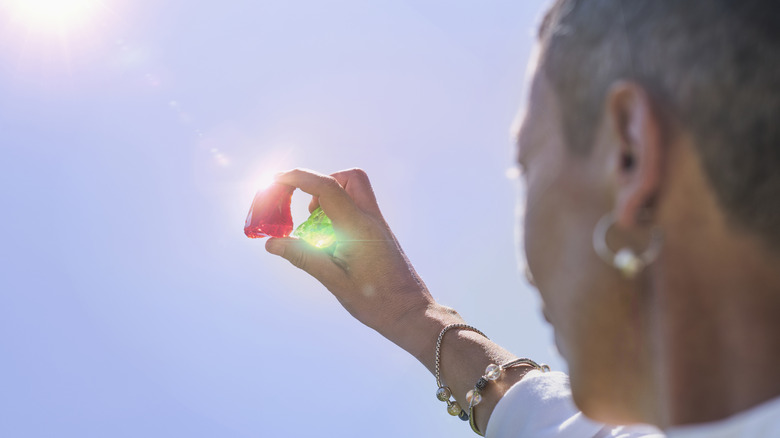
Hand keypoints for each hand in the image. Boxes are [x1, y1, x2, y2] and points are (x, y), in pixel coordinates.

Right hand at [266, 168, 455, 354]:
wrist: (411, 313)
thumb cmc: (376, 303)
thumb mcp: (335, 282)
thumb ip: (304, 257)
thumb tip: (272, 243)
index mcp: (358, 228)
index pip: (327, 188)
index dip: (300, 178)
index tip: (277, 179)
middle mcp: (371, 219)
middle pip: (350, 178)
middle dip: (322, 182)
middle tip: (307, 210)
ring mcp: (378, 225)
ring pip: (355, 190)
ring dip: (331, 198)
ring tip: (317, 230)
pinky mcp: (379, 233)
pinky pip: (358, 208)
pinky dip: (339, 212)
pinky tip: (330, 241)